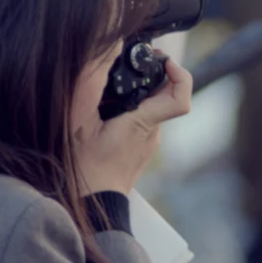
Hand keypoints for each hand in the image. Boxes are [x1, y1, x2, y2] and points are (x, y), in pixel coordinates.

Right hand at [73, 56, 192, 197]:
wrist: (93, 201)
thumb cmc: (85, 167)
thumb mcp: (81, 125)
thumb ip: (92, 93)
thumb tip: (99, 65)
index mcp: (141, 123)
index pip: (180, 99)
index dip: (180, 75)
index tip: (165, 61)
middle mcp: (152, 132)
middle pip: (166, 95)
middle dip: (155, 74)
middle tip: (134, 63)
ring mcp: (149, 142)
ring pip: (154, 107)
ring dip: (140, 91)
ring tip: (114, 85)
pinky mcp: (143, 147)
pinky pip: (145, 119)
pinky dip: (133, 108)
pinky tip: (110, 110)